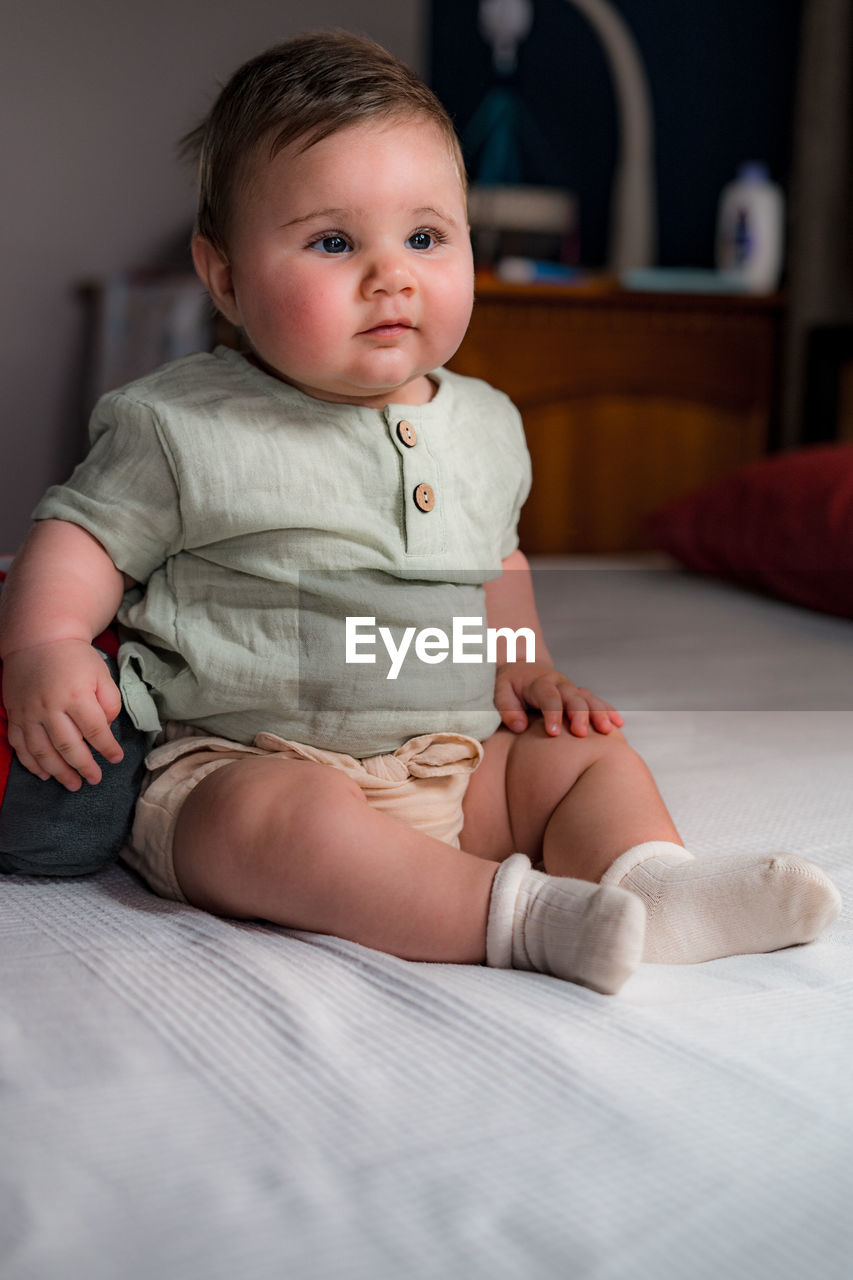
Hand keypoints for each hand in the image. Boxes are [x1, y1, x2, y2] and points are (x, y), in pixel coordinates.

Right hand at [2, 640, 124, 790]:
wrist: (39, 640)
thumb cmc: (76, 659)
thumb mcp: (102, 674)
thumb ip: (109, 702)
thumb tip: (106, 728)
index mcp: (76, 695)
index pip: (95, 730)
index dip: (107, 748)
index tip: (116, 759)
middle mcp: (50, 707)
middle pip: (68, 745)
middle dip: (84, 766)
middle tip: (95, 780)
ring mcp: (29, 713)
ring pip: (42, 751)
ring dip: (58, 772)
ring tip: (73, 785)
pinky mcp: (15, 715)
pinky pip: (20, 745)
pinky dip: (31, 763)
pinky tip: (44, 774)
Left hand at [494, 662, 624, 738]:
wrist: (521, 668)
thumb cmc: (508, 685)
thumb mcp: (499, 691)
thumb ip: (507, 708)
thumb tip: (520, 726)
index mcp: (539, 682)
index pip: (548, 697)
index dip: (552, 714)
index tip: (553, 733)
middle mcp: (559, 683)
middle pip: (573, 697)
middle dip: (579, 714)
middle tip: (581, 734)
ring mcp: (571, 689)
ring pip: (589, 698)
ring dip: (599, 713)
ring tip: (608, 730)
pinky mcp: (579, 695)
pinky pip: (596, 701)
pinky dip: (607, 710)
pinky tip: (618, 723)